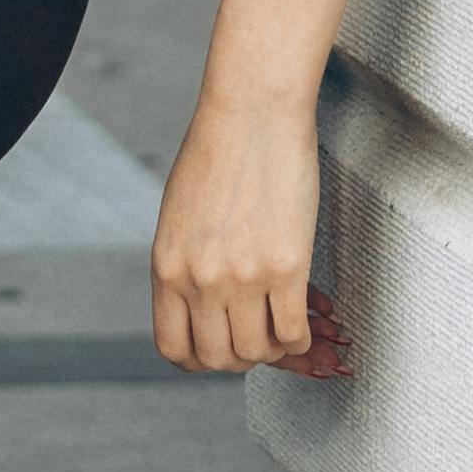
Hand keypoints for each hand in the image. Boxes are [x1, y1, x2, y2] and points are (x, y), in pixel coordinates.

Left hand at [151, 90, 326, 370]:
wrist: (253, 111)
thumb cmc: (218, 151)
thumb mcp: (179, 216)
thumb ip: (185, 263)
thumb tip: (200, 303)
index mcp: (167, 267)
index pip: (174, 348)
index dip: (201, 359)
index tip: (220, 348)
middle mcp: (200, 280)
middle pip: (219, 359)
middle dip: (241, 359)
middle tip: (258, 341)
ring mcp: (242, 277)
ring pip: (257, 351)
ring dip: (274, 350)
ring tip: (282, 329)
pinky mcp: (287, 266)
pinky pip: (293, 329)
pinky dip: (301, 337)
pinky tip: (305, 321)